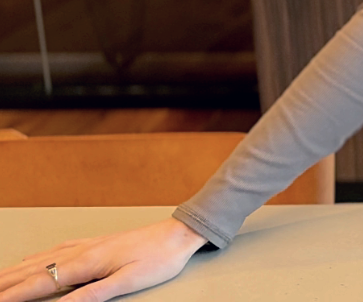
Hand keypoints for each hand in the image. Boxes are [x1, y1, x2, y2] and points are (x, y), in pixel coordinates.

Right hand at [0, 218, 206, 301]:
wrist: (177, 234)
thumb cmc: (158, 258)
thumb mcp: (128, 280)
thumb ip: (94, 294)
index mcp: (86, 262)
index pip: (40, 283)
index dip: (14, 295)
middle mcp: (80, 251)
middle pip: (33, 270)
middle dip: (6, 283)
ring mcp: (85, 245)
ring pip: (40, 259)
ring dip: (15, 271)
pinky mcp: (93, 243)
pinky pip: (55, 251)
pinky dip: (35, 259)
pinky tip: (31, 260)